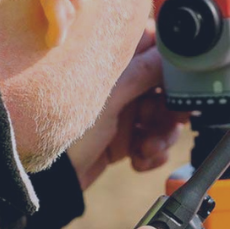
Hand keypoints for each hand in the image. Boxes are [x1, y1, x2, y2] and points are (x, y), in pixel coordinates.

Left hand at [67, 26, 188, 189]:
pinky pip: (152, 140)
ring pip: (163, 116)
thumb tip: (174, 52)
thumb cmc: (67, 133)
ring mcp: (121, 111)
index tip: (178, 81)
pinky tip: (139, 160)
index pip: (154, 47)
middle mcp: (119, 83)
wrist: (51, 181)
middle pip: (165, 86)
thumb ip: (144, 72)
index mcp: (111, 62)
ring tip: (149, 148)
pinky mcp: (123, 138)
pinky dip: (152, 152)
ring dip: (164, 134)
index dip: (171, 64)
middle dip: (171, 108)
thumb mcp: (109, 98)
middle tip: (171, 121)